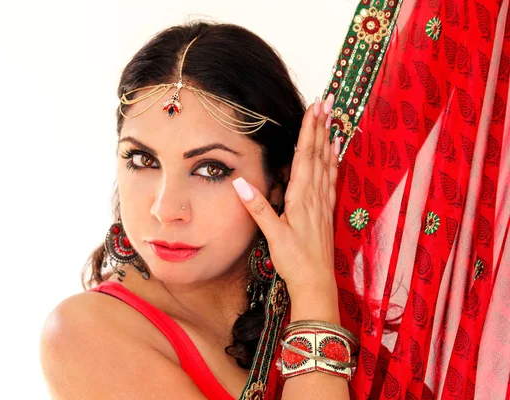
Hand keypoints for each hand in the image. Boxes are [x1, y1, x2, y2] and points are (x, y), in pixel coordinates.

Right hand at [232, 94, 339, 298]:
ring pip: (327, 164)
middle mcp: (315, 196)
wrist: (316, 282)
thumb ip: (258, 207)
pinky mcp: (326, 211)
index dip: (309, 131)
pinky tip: (337, 152)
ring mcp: (323, 203)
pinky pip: (332, 179)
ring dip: (329, 139)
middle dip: (321, 126)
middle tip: (328, 101)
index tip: (314, 108)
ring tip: (334, 118)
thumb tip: (239, 182)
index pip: (305, 157)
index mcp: (301, 197)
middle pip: (319, 154)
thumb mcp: (273, 235)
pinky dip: (334, 161)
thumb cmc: (294, 260)